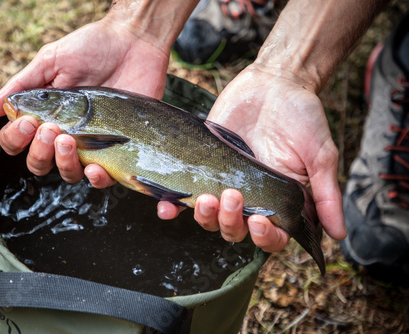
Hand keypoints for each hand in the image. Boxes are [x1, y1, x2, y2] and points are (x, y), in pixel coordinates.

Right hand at [0, 17, 169, 184]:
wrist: (133, 41)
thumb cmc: (92, 48)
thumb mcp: (52, 60)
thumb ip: (24, 84)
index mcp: (46, 115)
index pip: (20, 141)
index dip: (16, 139)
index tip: (27, 122)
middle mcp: (66, 133)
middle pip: (40, 163)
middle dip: (38, 152)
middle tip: (49, 128)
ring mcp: (92, 143)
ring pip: (69, 173)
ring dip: (62, 162)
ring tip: (68, 139)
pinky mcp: (118, 147)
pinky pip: (105, 177)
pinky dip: (96, 179)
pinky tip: (93, 168)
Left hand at [160, 64, 345, 250]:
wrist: (274, 82)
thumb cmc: (303, 117)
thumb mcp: (321, 155)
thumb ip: (325, 194)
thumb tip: (339, 236)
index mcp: (279, 201)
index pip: (270, 237)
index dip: (264, 239)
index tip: (259, 222)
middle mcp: (251, 197)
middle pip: (235, 230)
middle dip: (230, 222)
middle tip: (232, 196)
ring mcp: (224, 182)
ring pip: (209, 217)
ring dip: (204, 216)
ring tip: (206, 197)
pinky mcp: (203, 166)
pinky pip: (184, 193)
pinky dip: (174, 204)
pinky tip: (166, 207)